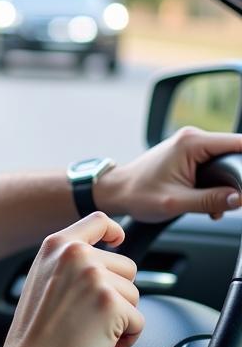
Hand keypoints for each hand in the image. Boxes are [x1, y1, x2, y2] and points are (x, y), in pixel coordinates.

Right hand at [0, 212, 143, 346]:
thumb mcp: (41, 283)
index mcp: (56, 247)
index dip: (114, 232)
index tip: (117, 241)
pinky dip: (127, 338)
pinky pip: (139, 321)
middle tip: (89, 316)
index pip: (99, 221)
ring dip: (122, 317)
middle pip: (127, 266)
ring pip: (135, 295)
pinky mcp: (112, 303)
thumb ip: (68, 265)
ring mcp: (94, 277)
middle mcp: (76, 255)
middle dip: (118, 293)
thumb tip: (101, 261)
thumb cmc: (35, 338)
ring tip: (92, 331)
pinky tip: (102, 344)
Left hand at [95, 127, 241, 221]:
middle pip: (235, 154)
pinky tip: (209, 205)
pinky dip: (217, 186)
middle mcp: (194, 138)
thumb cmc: (138, 194)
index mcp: (191, 142)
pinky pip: (216, 167)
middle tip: (232, 203)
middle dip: (236, 181)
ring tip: (214, 208)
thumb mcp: (176, 202)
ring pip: (227, 163)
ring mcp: (192, 146)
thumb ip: (211, 200)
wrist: (117, 192)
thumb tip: (241, 200)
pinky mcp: (190, 156)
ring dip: (226, 186)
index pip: (239, 144)